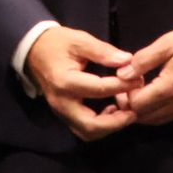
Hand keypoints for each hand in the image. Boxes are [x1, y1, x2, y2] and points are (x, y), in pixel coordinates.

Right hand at [26, 25, 140, 140]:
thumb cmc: (57, 43)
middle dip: (116, 122)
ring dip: (109, 127)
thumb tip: (127, 60)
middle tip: (134, 110)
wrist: (34, 50)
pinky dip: (100, 126)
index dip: (122, 86)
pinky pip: (83, 128)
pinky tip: (112, 110)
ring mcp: (61, 112)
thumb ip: (103, 51)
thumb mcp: (80, 40)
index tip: (138, 80)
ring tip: (125, 112)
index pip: (99, 89)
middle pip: (91, 125)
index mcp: (65, 81)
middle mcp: (62, 102)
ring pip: (87, 132)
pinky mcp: (64, 115)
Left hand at [118, 16, 172, 124]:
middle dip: (132, 104)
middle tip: (129, 84)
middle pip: (145, 117)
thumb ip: (143, 61)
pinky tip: (154, 93)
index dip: (126, 94)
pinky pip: (168, 116)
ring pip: (156, 120)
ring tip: (140, 88)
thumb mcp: (167, 43)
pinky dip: (156, 110)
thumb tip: (122, 74)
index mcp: (170, 88)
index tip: (127, 76)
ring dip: (143, 109)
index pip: (138, 105)